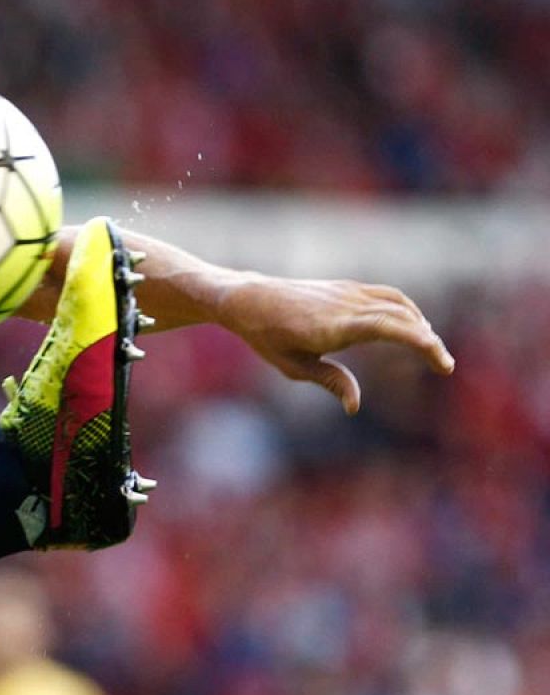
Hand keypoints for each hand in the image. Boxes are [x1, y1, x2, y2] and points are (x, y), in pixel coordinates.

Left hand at [216, 274, 454, 413]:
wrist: (249, 298)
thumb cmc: (267, 336)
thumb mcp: (294, 366)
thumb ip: (331, 382)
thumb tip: (354, 407)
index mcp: (334, 327)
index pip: (390, 328)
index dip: (421, 342)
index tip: (442, 362)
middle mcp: (346, 305)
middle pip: (402, 317)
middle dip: (428, 341)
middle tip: (444, 365)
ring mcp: (347, 293)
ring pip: (398, 303)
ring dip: (420, 323)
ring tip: (432, 348)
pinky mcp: (346, 288)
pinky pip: (386, 295)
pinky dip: (406, 309)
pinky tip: (412, 326)